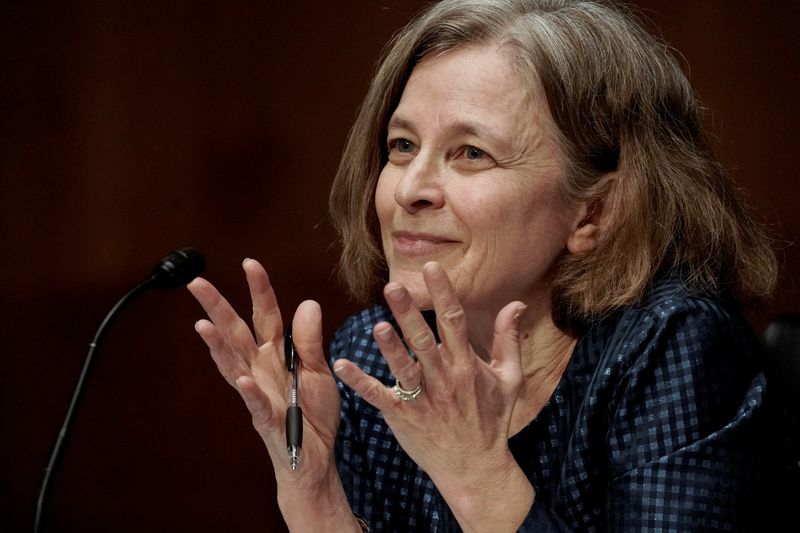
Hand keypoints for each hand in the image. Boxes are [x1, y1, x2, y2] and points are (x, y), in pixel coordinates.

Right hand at [188, 259, 359, 531]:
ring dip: (218, 345)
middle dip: (217, 307)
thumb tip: (307, 303)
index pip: (264, 315)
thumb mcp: (320, 371)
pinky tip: (242, 379)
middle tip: (196, 282)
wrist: (316, 457)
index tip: (250, 263)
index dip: (258, 290)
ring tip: (203, 324)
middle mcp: (261, 369)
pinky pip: (256, 403)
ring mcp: (259, 393)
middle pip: (236, 333)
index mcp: (275, 355)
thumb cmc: (314, 415)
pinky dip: (249, 392)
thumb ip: (309, 340)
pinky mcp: (267, 419)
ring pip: (234, 364)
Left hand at [332, 261, 533, 531]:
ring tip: (377, 326)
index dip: (443, 293)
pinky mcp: (403, 417)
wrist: (476, 468)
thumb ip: (508, 338)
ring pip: (404, 368)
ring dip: (389, 348)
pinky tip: (342, 365)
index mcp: (467, 365)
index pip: (454, 321)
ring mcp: (423, 399)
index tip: (431, 267)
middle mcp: (444, 379)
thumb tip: (516, 303)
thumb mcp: (510, 378)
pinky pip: (379, 397)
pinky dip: (360, 382)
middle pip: (424, 340)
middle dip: (409, 313)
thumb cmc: (493, 420)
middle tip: (393, 286)